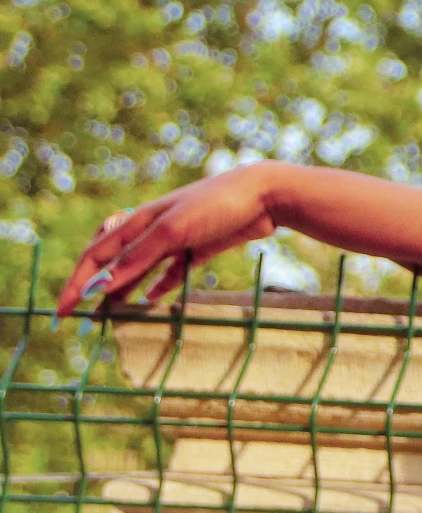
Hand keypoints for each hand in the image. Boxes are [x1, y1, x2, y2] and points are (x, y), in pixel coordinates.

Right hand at [57, 164, 286, 318]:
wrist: (267, 194)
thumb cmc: (217, 204)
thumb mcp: (172, 230)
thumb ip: (137, 258)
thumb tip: (99, 287)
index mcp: (139, 221)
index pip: (96, 256)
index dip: (77, 284)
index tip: (63, 313)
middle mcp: (153, 230)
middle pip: (114, 263)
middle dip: (94, 288)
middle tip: (82, 318)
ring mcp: (176, 239)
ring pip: (139, 269)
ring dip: (123, 291)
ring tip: (111, 317)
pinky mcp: (199, 248)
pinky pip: (171, 271)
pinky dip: (158, 286)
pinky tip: (151, 301)